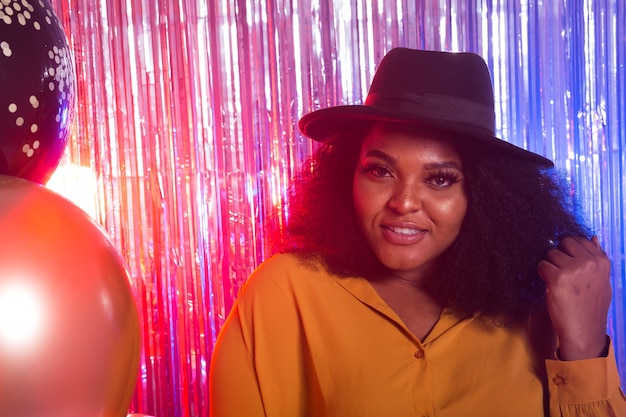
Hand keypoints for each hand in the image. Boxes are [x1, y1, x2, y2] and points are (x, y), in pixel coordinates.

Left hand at [537, 236, 611, 359]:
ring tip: (558, 282)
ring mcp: (573, 269)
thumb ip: (597, 259)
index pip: (580, 239)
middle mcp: (589, 262)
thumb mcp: (602, 281)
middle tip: (561, 272)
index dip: (570, 251)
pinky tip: (550, 286)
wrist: (584, 331)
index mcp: (602, 261)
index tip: (568, 263)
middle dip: (559, 254)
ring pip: (551, 253)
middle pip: (564, 242)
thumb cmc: (591, 307)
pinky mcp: (558, 278)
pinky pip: (542, 265)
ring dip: (550, 265)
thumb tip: (594, 238)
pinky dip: (542, 274)